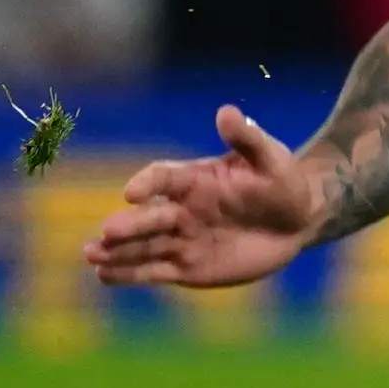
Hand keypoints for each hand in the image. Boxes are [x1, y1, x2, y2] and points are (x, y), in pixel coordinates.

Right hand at [84, 105, 324, 289]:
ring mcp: (181, 239)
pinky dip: (129, 274)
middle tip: (108, 233)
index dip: (148, 183)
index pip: (164, 177)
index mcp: (195, 180)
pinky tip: (104, 276)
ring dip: (117, 251)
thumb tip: (227, 111)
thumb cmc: (281, 183)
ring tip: (91, 255)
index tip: (133, 193)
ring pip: (144, 246)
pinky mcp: (187, 267)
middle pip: (149, 217)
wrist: (297, 220)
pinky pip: (154, 270)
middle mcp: (180, 209)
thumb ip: (248, 139)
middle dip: (128, 225)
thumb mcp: (272, 158)